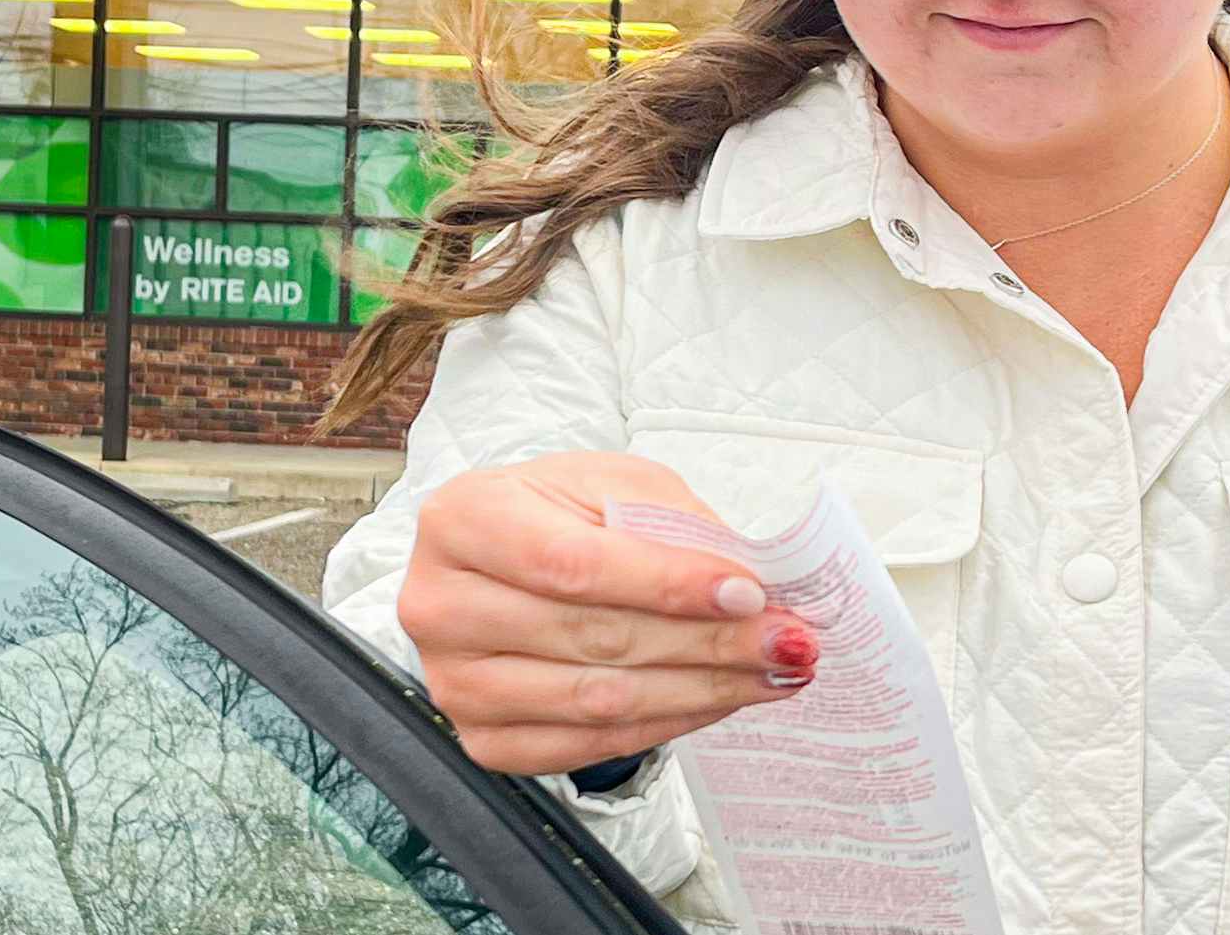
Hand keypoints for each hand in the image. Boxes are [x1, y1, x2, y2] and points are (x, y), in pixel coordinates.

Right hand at [396, 451, 821, 775]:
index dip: (666, 583)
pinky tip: (720, 697)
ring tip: (774, 670)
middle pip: (593, 636)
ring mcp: (455, 682)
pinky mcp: (482, 740)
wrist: (507, 558)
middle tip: (790, 639)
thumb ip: (673, 525)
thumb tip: (750, 584)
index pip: (572, 564)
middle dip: (706, 641)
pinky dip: (669, 724)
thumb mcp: (613, 484)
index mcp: (462, 518)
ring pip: (598, 699)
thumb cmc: (561, 512)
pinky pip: (589, 745)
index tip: (751, 592)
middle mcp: (439, 604)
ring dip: (702, 689)